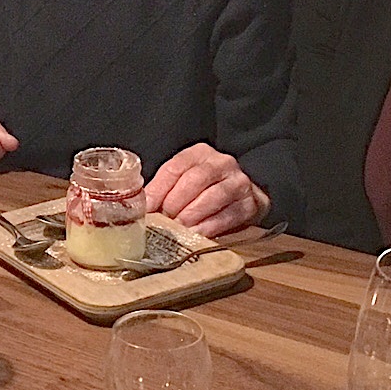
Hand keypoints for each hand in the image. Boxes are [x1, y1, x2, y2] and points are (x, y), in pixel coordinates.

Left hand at [144, 144, 267, 237]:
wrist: (243, 198)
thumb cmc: (204, 191)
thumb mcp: (184, 182)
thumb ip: (164, 191)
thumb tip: (140, 210)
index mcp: (199, 154)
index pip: (176, 166)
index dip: (159, 189)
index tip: (148, 208)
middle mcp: (222, 163)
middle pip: (195, 179)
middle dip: (176, 203)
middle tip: (164, 221)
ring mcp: (239, 182)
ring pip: (213, 196)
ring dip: (192, 215)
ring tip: (178, 229)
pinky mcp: (250, 203)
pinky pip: (229, 215)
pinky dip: (210, 227)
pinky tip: (197, 235)